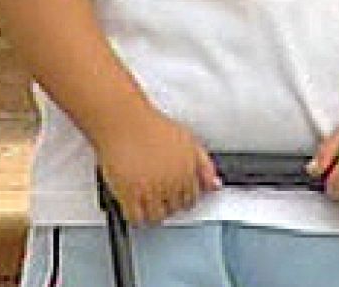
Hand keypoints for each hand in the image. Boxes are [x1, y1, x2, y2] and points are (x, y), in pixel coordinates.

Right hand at [94, 106, 219, 225]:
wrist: (124, 120)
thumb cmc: (151, 126)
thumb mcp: (187, 140)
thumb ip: (204, 165)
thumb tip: (215, 186)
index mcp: (187, 170)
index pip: (192, 198)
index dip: (183, 197)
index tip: (176, 194)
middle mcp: (171, 182)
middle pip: (175, 208)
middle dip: (169, 204)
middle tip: (160, 196)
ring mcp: (150, 189)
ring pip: (157, 216)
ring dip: (154, 212)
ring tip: (148, 202)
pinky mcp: (129, 193)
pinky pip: (137, 218)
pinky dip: (137, 217)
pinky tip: (135, 207)